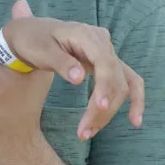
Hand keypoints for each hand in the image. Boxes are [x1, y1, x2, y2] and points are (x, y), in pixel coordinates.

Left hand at [2, 0, 144, 139]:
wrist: (30, 32)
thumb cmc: (32, 40)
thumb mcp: (40, 50)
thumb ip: (60, 63)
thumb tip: (79, 78)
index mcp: (85, 35)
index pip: (105, 62)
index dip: (105, 85)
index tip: (100, 107)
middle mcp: (102, 42)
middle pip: (115, 78)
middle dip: (102, 108)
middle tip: (83, 132)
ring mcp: (107, 52)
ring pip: (121, 84)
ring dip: (110, 110)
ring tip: (90, 132)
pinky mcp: (107, 63)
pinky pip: (127, 80)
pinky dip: (133, 100)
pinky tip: (135, 120)